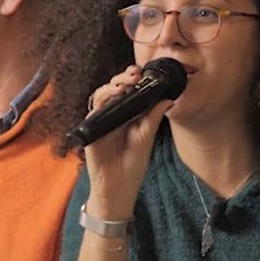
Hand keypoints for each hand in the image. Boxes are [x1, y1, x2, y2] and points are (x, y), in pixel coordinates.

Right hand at [81, 66, 173, 218]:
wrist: (118, 187)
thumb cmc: (132, 166)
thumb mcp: (146, 139)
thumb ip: (153, 118)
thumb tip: (168, 99)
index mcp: (129, 117)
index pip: (131, 92)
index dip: (136, 80)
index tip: (145, 73)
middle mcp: (114, 116)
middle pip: (115, 89)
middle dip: (123, 78)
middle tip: (135, 74)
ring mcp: (102, 121)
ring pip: (102, 95)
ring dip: (112, 86)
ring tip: (124, 84)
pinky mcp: (91, 129)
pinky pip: (93, 110)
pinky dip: (102, 100)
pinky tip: (112, 97)